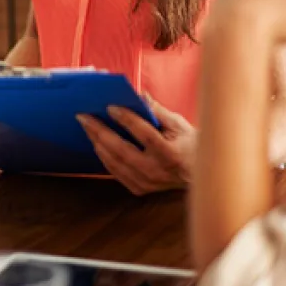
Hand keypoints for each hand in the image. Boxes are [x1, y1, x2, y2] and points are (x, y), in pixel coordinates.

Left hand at [77, 96, 194, 195]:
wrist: (201, 176)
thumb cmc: (191, 145)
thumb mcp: (179, 124)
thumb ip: (157, 111)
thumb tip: (138, 95)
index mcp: (170, 153)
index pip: (144, 134)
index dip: (126, 119)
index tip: (110, 107)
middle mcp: (157, 171)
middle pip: (121, 150)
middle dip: (99, 131)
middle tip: (84, 117)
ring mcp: (147, 183)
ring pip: (114, 162)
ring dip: (98, 143)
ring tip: (87, 127)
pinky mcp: (140, 189)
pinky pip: (115, 172)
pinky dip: (104, 156)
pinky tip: (97, 143)